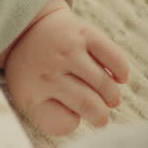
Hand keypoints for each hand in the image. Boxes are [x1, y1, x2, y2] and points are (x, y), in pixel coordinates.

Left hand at [2, 4, 130, 135]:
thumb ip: (48, 114)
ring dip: (112, 96)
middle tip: (101, 116)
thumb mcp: (25, 93)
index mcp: (30, 92)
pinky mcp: (84, 33)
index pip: (60, 123)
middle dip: (100, 116)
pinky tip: (119, 78)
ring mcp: (67, 51)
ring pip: (104, 85)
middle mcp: (48, 72)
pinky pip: (114, 59)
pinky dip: (121, 72)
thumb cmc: (32, 68)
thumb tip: (83, 122)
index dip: (72, 123)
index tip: (73, 116)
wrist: (26, 24)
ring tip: (110, 98)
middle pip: (89, 106)